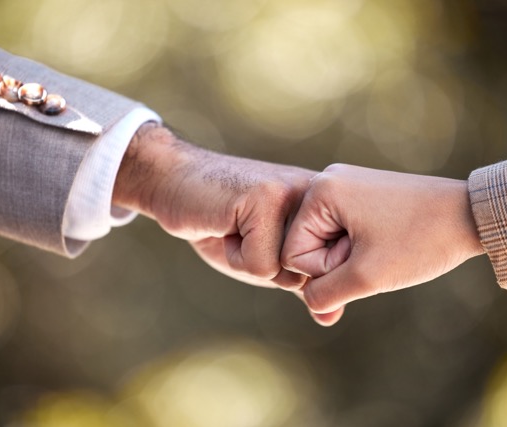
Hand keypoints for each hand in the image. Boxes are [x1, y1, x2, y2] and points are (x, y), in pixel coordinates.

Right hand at [112, 123, 343, 324]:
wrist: (176, 183)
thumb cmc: (222, 223)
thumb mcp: (267, 258)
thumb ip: (301, 283)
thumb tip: (330, 318)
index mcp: (327, 209)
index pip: (329, 274)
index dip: (288, 271)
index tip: (265, 239)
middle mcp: (320, 198)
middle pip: (308, 276)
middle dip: (269, 267)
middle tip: (247, 233)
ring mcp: (295, 194)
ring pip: (286, 272)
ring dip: (249, 261)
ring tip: (236, 227)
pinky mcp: (267, 198)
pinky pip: (261, 263)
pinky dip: (233, 254)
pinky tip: (224, 223)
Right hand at [281, 164, 484, 318]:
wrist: (471, 215)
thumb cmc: (419, 241)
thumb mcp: (366, 276)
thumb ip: (325, 295)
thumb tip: (312, 303)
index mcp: (320, 192)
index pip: (293, 253)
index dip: (325, 271)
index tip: (363, 259)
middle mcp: (327, 180)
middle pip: (306, 245)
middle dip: (337, 263)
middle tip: (376, 254)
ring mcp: (345, 184)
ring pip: (324, 241)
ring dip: (349, 257)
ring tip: (383, 249)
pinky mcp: (360, 193)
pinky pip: (340, 230)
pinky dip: (358, 247)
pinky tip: (383, 246)